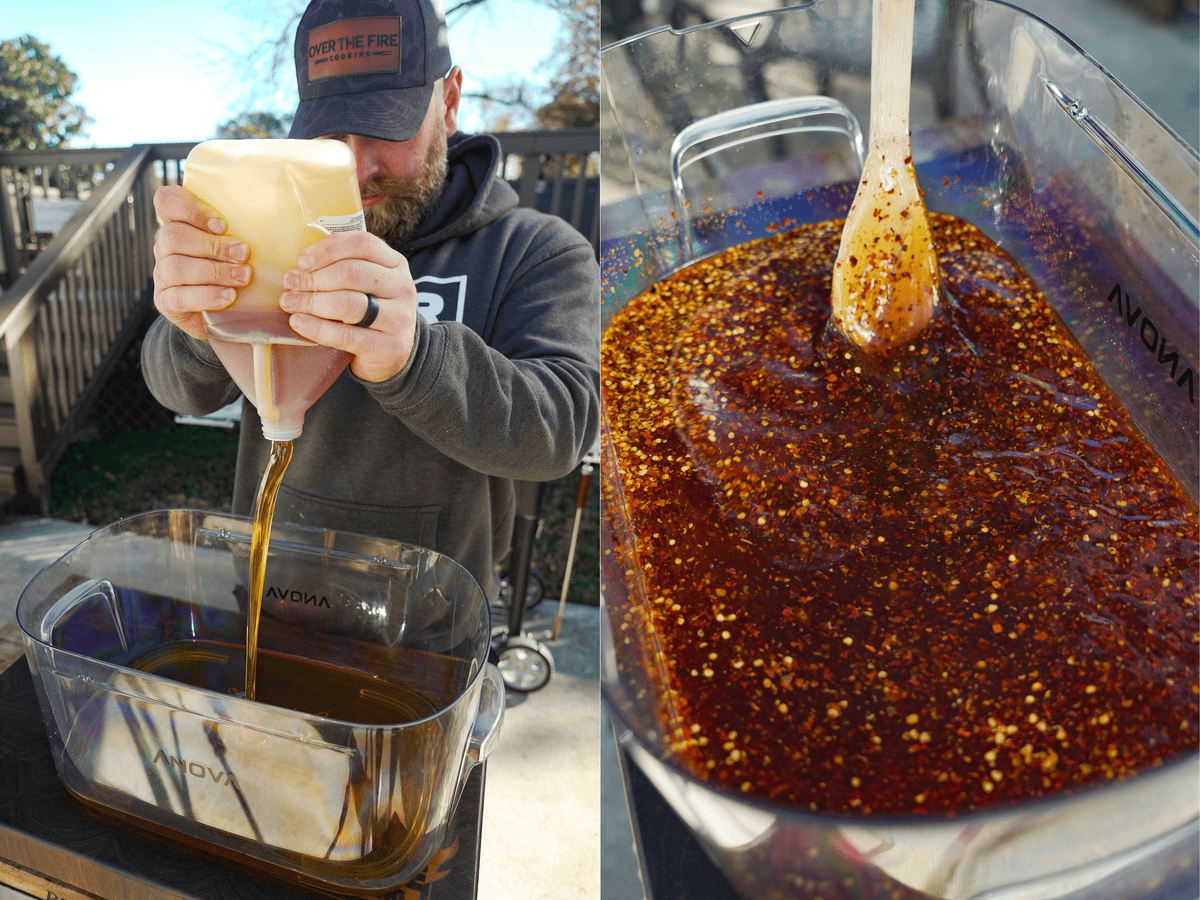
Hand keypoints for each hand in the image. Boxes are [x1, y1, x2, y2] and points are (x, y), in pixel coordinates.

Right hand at [151, 185, 251, 340]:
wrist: (229, 316)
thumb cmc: (238, 271)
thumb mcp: (240, 245)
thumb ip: (244, 228)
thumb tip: (276, 216)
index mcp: (180, 224)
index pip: (167, 201)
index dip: (190, 208)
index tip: (222, 225)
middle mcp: (165, 247)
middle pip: (172, 235)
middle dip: (212, 245)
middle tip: (244, 254)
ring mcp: (162, 275)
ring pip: (176, 267)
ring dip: (214, 271)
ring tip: (243, 277)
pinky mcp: (165, 302)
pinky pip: (178, 297)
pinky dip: (206, 296)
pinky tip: (229, 296)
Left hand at [279, 231, 416, 382]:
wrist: (392, 355)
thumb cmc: (368, 313)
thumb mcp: (365, 285)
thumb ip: (342, 268)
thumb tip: (299, 268)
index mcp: (396, 264)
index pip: (363, 244)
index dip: (328, 249)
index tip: (302, 261)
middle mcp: (403, 288)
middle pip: (352, 272)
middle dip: (313, 278)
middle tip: (290, 284)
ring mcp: (400, 318)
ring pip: (348, 303)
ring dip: (311, 302)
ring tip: (290, 303)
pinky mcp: (391, 346)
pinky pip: (345, 334)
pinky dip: (316, 328)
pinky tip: (299, 322)